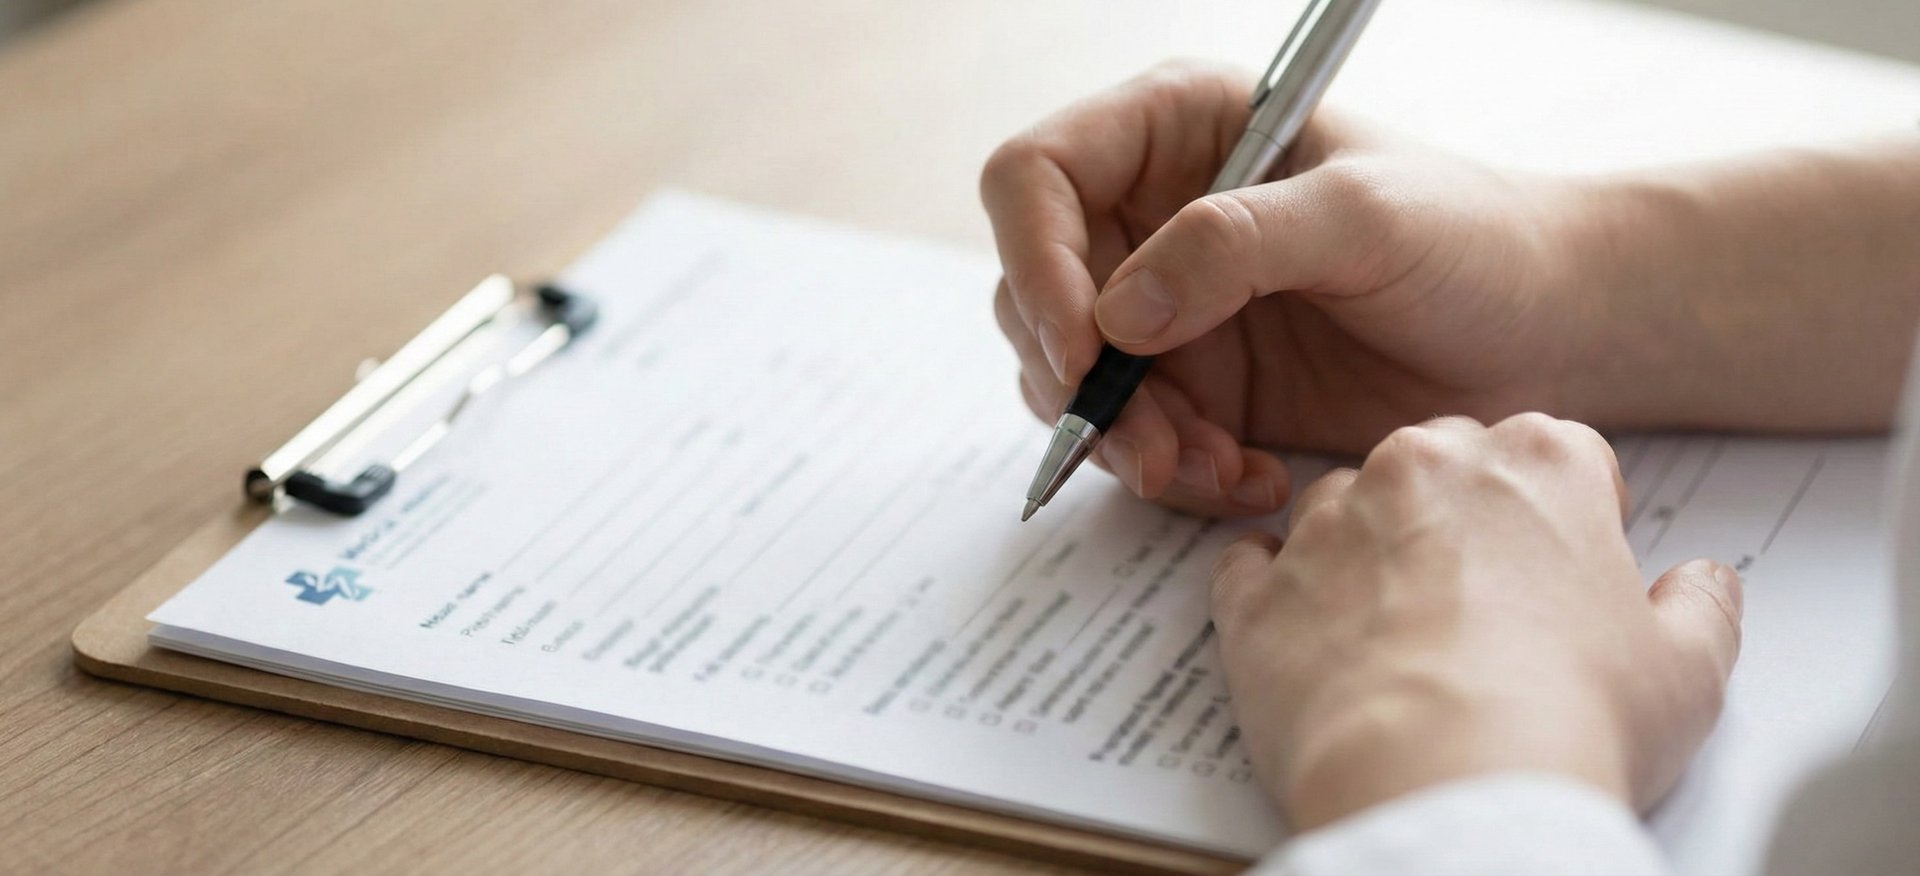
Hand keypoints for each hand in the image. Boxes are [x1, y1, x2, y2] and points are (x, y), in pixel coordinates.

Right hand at [983, 62, 1588, 516]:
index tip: (1086, 349)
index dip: (1035, 263)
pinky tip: (1249, 478)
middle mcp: (1148, 215)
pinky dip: (1174, 473)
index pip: (1034, 178)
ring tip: (1216, 466)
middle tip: (1155, 446)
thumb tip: (1117, 315)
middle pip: (1033, 296)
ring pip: (1069, 382)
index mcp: (1174, 131)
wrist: (1545, 332)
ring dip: (1127, 441)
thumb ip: (1237, 244)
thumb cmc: (1473, 239)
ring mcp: (1165, 307)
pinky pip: (1131, 440)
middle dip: (1083, 384)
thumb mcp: (1365, 218)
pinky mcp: (1193, 387)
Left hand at [1209, 414, 1742, 830]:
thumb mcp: (1687, 669)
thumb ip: (1700, 607)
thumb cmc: (1565, 720)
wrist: (1441, 784)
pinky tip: (1312, 640)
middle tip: (1482, 604)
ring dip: (1366, 551)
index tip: (1566, 566)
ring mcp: (1328, 523)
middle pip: (1443, 463)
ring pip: (1343, 504)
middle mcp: (1423, 468)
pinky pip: (1251, 566)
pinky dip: (1275, 592)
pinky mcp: (1256, 591)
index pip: (1557, 453)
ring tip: (1398, 637)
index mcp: (1537, 463)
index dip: (1568, 514)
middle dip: (1461, 517)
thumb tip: (1704, 583)